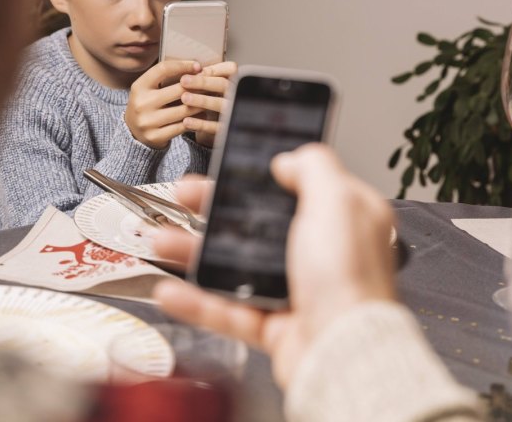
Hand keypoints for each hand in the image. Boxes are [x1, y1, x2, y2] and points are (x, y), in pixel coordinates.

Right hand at [125, 60, 202, 148]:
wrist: (133, 133)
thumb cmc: (147, 105)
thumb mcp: (148, 89)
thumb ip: (165, 78)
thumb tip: (196, 67)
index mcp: (139, 87)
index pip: (163, 69)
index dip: (183, 65)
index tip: (198, 66)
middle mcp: (141, 103)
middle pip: (178, 90)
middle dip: (197, 86)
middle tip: (210, 83)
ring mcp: (148, 122)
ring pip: (184, 110)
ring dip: (200, 104)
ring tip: (210, 98)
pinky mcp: (156, 136)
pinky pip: (183, 126)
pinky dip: (196, 120)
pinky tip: (203, 115)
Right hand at [153, 145, 396, 387]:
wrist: (345, 352)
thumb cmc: (350, 279)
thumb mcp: (337, 202)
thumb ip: (315, 169)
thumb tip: (290, 159)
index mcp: (341, 219)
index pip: (294, 188)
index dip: (256, 176)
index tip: (224, 167)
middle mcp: (319, 253)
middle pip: (255, 224)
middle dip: (212, 208)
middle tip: (183, 196)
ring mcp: (295, 290)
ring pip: (234, 266)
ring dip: (194, 252)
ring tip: (161, 240)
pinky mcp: (275, 326)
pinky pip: (227, 310)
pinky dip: (196, 302)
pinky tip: (170, 290)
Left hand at [179, 61, 237, 146]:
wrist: (217, 127)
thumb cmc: (213, 99)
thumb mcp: (212, 85)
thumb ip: (206, 76)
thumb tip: (189, 70)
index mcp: (233, 81)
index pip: (231, 69)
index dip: (213, 70)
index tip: (195, 70)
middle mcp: (235, 94)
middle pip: (224, 85)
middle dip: (203, 83)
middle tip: (184, 81)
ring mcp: (233, 112)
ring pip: (220, 104)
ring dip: (201, 100)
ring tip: (184, 98)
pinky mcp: (227, 129)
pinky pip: (215, 127)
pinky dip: (200, 124)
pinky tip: (187, 121)